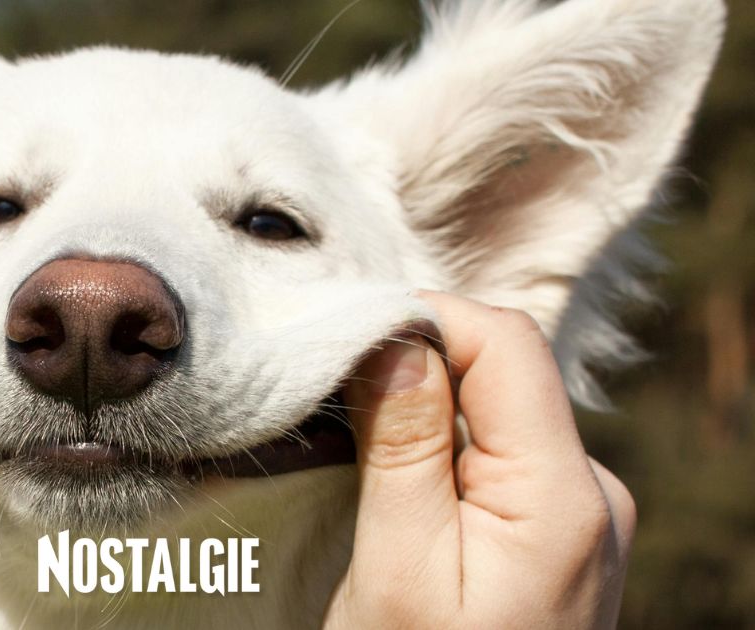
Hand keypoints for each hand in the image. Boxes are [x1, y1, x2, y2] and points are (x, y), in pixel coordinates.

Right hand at [325, 292, 634, 628]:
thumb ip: (404, 448)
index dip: (422, 320)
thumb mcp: (396, 570)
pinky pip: (500, 455)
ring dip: (423, 409)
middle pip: (501, 372)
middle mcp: (591, 493)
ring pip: (495, 411)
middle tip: (329, 396)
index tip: (339, 344)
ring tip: (352, 441)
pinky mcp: (558, 531)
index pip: (504, 343)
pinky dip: (443, 447)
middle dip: (413, 365)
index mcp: (564, 497)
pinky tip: (396, 478)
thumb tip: (392, 335)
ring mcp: (579, 514)